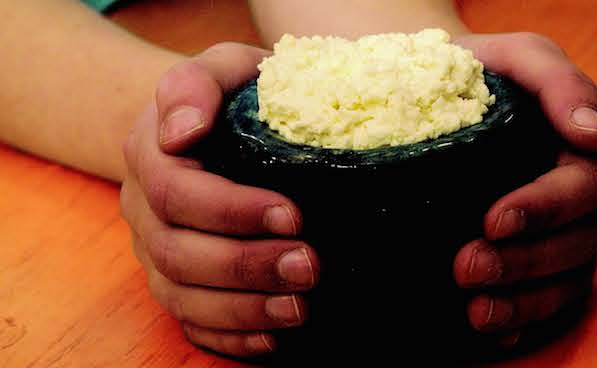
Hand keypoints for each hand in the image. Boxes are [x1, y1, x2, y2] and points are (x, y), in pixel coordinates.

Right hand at [120, 43, 320, 356]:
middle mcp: (145, 210)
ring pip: (181, 296)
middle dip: (246, 265)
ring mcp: (157, 251)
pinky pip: (191, 322)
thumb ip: (197, 82)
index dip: (231, 210)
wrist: (213, 125)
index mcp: (151, 156)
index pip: (177, 192)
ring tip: (298, 308)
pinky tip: (273, 337)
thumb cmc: (233, 96)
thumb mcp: (223, 67)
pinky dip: (230, 337)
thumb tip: (182, 130)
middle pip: (178, 252)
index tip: (293, 213)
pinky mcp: (177, 282)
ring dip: (242, 310)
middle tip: (309, 267)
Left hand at [452, 33, 596, 344]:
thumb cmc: (487, 72)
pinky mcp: (554, 257)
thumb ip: (556, 80)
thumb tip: (589, 134)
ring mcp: (578, 227)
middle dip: (524, 259)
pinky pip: (554, 297)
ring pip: (570, 275)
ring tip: (475, 308)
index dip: (544, 207)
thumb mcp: (517, 55)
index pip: (586, 181)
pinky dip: (523, 316)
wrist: (450, 96)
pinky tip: (490, 326)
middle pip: (580, 237)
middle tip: (467, 267)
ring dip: (523, 298)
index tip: (493, 221)